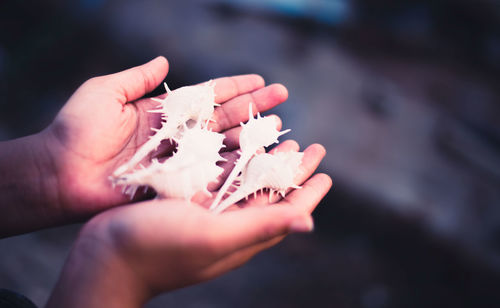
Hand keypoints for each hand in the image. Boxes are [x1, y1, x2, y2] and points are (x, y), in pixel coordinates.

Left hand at [41, 56, 288, 221]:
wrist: (58, 173)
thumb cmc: (76, 130)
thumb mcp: (106, 93)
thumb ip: (137, 78)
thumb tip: (165, 60)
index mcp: (164, 112)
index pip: (207, 96)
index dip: (235, 87)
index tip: (261, 80)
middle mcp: (176, 136)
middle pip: (223, 118)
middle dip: (253, 107)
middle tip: (281, 98)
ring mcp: (178, 161)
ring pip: (222, 145)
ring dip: (250, 136)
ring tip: (277, 128)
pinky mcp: (174, 184)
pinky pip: (208, 175)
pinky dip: (232, 169)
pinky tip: (255, 162)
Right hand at [47, 141, 330, 307]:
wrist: (103, 255)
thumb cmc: (158, 248)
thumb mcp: (214, 236)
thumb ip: (261, 227)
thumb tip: (310, 222)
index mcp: (241, 235)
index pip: (287, 212)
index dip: (308, 192)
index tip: (326, 172)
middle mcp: (228, 224)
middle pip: (271, 193)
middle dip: (291, 171)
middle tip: (311, 147)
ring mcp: (206, 213)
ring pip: (246, 181)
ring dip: (265, 160)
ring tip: (282, 140)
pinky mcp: (185, 202)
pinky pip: (217, 176)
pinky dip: (232, 158)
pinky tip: (237, 143)